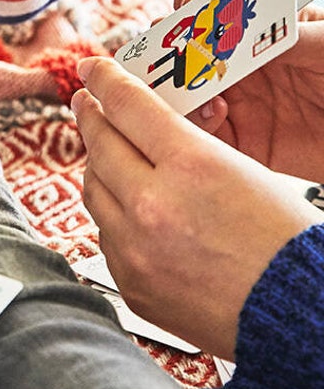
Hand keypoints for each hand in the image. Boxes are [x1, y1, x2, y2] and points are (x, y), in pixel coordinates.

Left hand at [72, 55, 318, 359]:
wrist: (304, 318)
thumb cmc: (288, 242)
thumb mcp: (244, 171)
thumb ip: (185, 148)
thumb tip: (141, 128)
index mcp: (191, 166)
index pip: (128, 105)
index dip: (105, 80)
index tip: (91, 69)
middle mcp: (153, 205)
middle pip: (100, 144)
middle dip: (91, 117)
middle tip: (86, 102)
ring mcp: (136, 249)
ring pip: (94, 190)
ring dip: (98, 165)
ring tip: (103, 151)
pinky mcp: (132, 284)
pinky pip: (106, 235)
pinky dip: (113, 215)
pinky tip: (126, 207)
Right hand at [174, 0, 323, 181]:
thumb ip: (289, 34)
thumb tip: (239, 32)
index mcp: (255, 30)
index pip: (208, 2)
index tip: (190, 3)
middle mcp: (233, 63)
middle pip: (179, 46)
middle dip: (166, 44)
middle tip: (175, 49)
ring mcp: (230, 102)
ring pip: (176, 89)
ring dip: (172, 84)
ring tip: (196, 84)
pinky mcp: (234, 143)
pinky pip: (194, 132)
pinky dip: (192, 121)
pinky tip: (217, 114)